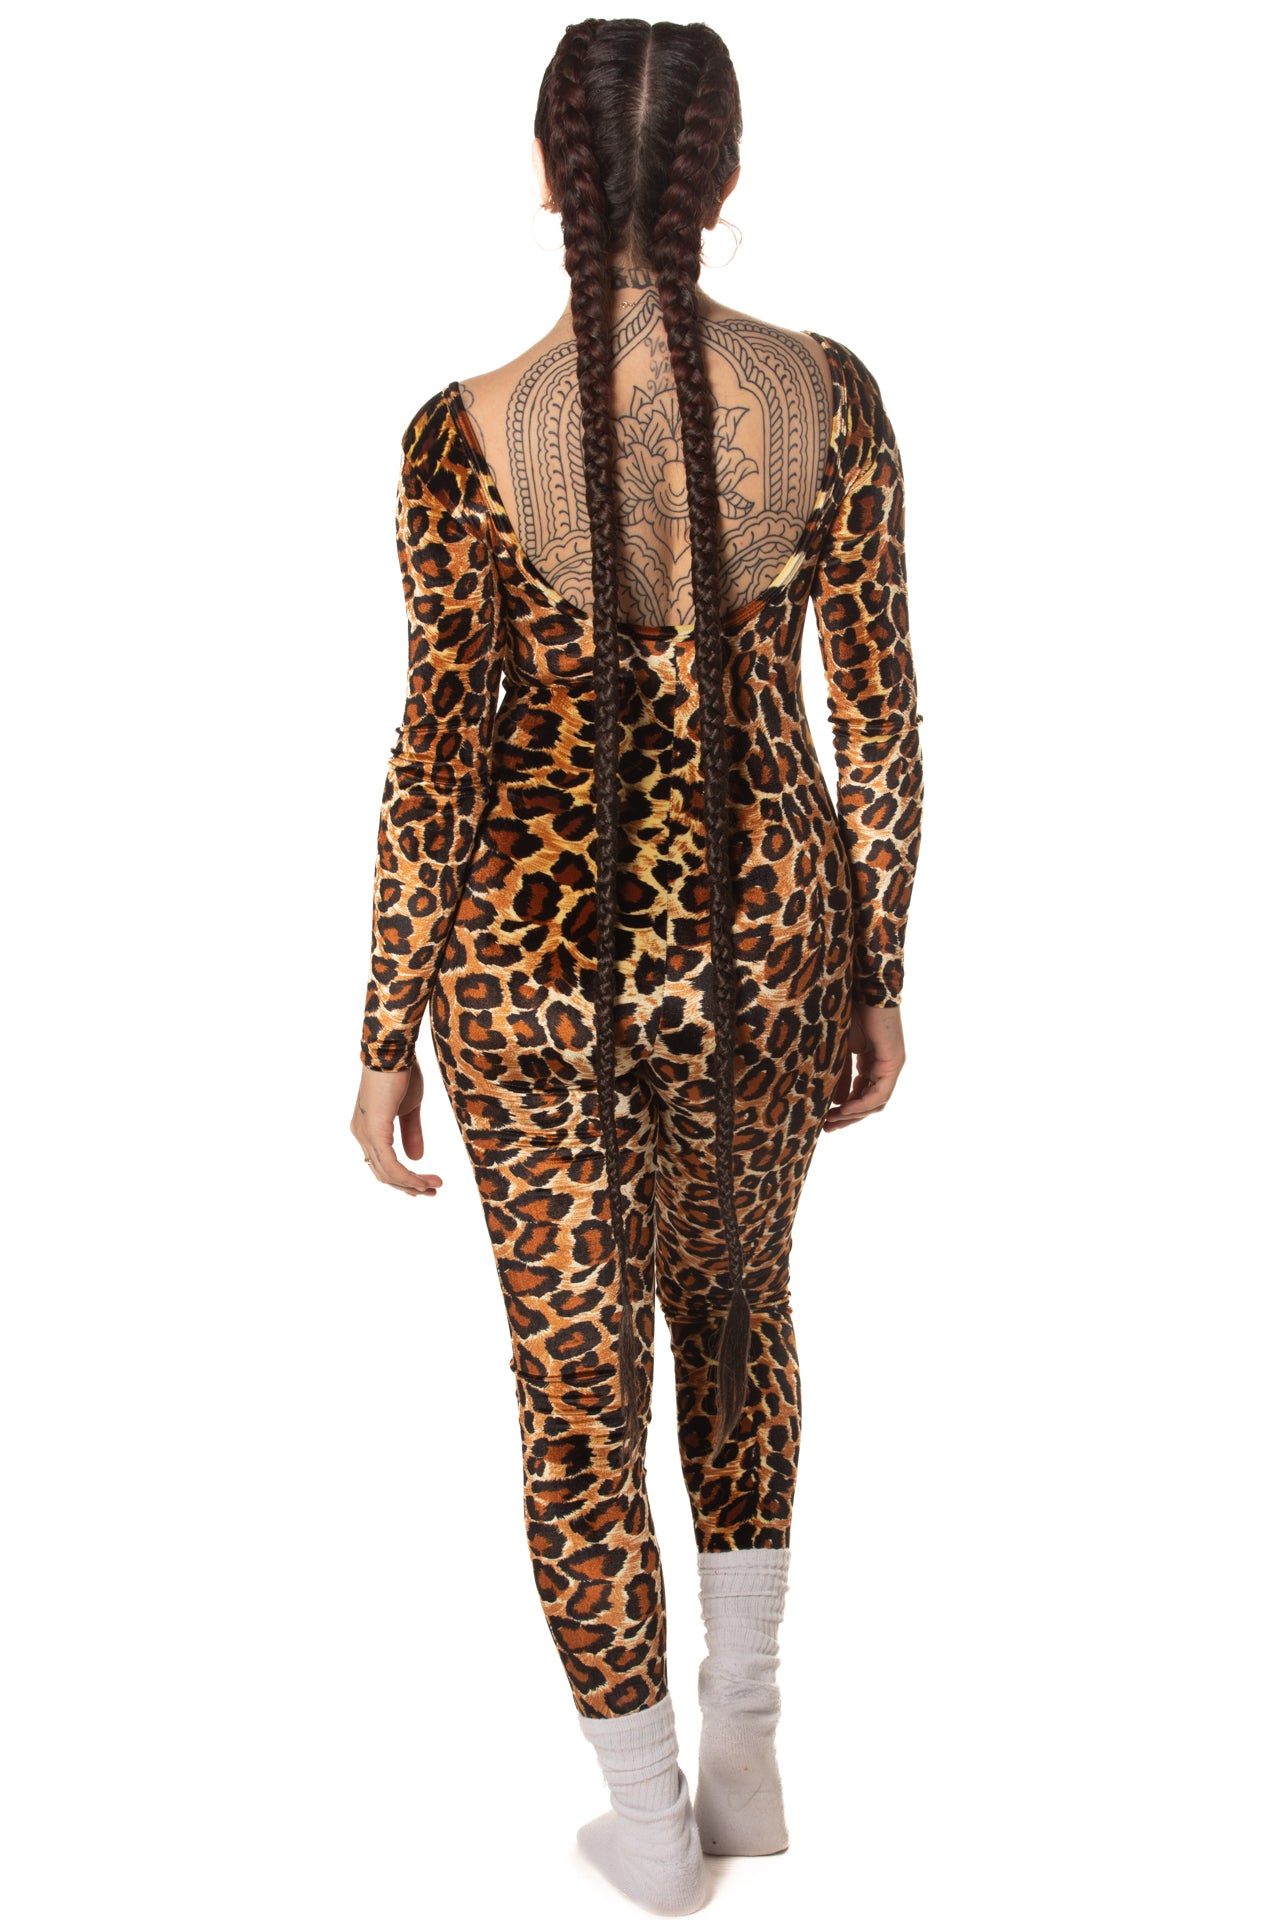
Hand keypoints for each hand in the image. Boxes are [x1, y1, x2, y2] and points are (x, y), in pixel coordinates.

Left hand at [350, 1057, 442, 1195]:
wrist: (394, 1052)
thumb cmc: (401, 1073)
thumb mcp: (410, 1108)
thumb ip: (411, 1133)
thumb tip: (417, 1159)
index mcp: (368, 1129)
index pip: (382, 1164)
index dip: (403, 1178)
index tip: (426, 1184)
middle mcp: (361, 1135)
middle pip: (383, 1173)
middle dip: (409, 1186)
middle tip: (433, 1191)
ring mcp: (366, 1134)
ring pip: (386, 1173)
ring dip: (411, 1184)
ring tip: (433, 1187)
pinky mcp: (375, 1131)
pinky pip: (390, 1164)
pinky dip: (407, 1176)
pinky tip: (421, 1181)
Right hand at [822, 1002, 906, 1132]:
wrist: (862, 988)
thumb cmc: (848, 1010)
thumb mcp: (839, 1050)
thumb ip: (839, 1075)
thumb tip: (835, 1101)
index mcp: (872, 1062)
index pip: (861, 1094)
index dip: (844, 1109)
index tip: (824, 1118)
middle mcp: (884, 1066)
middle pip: (869, 1102)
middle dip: (847, 1117)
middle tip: (827, 1128)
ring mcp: (891, 1064)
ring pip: (876, 1101)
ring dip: (854, 1114)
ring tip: (832, 1121)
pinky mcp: (894, 1061)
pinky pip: (880, 1093)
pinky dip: (862, 1104)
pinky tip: (844, 1109)